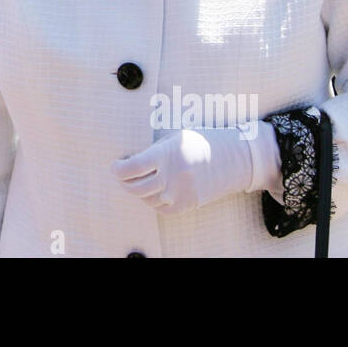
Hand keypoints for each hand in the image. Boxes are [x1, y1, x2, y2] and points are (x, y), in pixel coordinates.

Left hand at [111, 128, 253, 214]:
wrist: (232, 159)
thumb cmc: (199, 143)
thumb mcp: (175, 138)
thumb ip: (154, 151)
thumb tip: (129, 160)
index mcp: (167, 154)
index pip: (133, 167)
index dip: (119, 169)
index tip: (115, 167)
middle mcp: (172, 176)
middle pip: (135, 187)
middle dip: (124, 181)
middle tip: (123, 175)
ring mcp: (180, 193)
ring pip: (146, 199)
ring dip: (139, 191)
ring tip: (140, 180)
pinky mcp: (187, 204)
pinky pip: (160, 208)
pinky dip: (153, 201)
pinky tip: (155, 190)